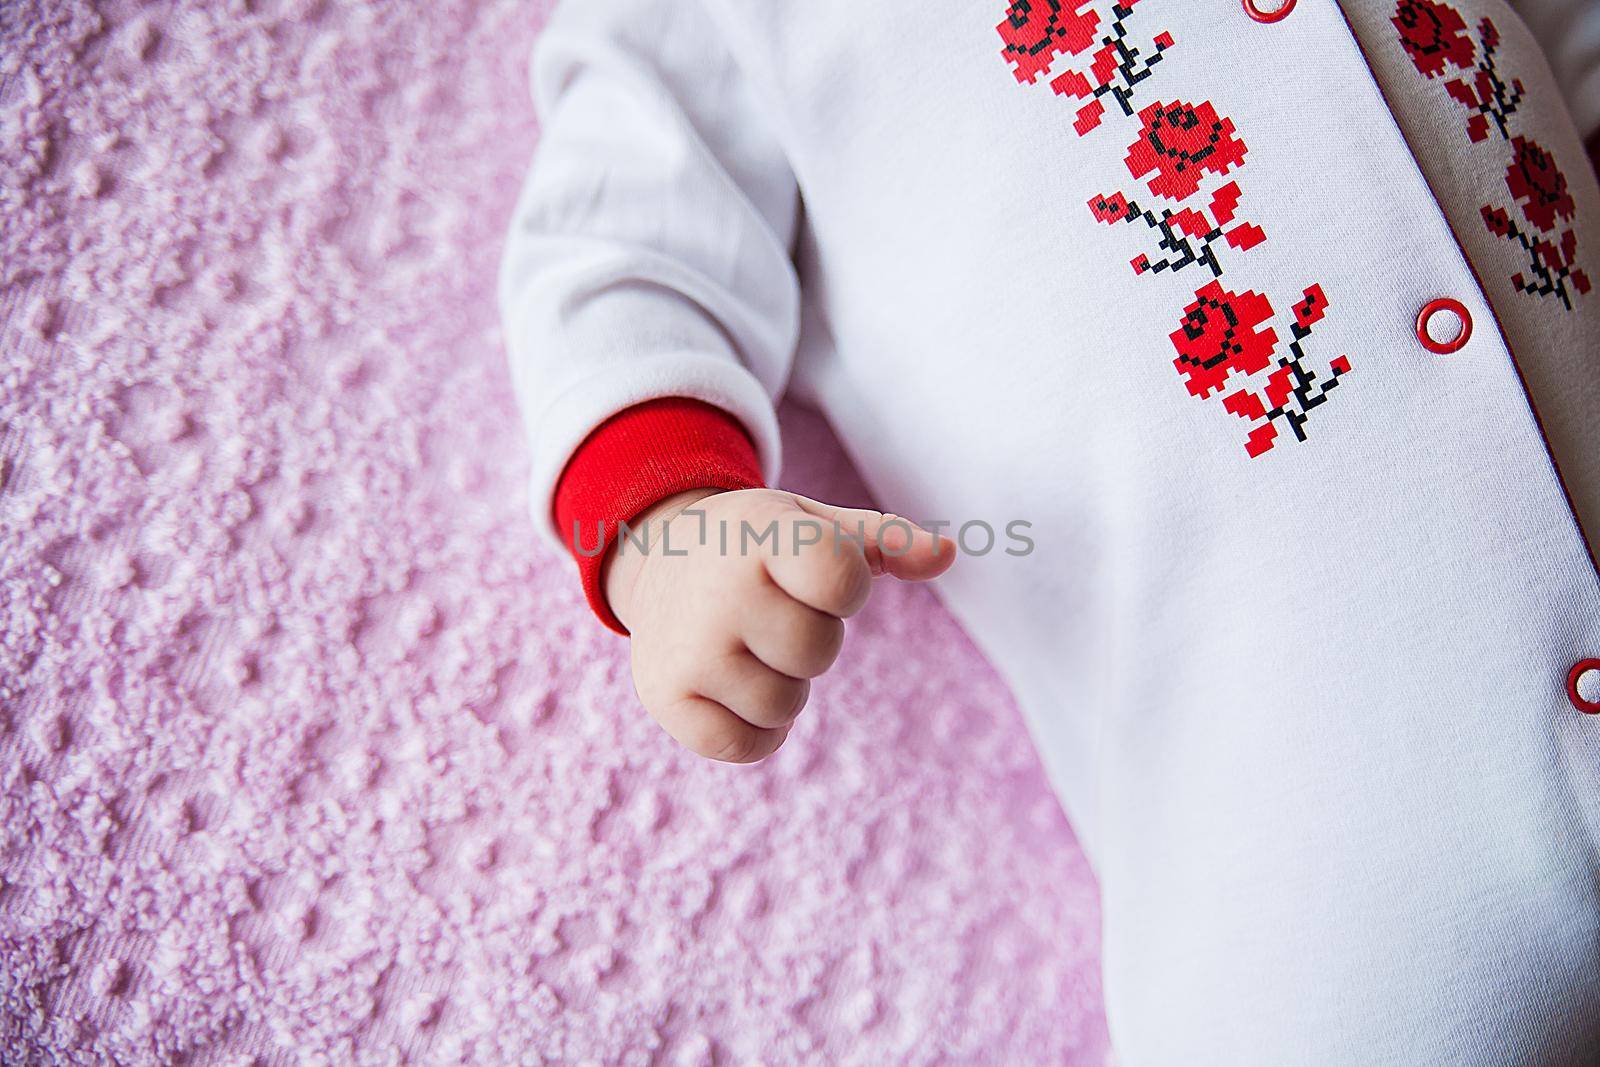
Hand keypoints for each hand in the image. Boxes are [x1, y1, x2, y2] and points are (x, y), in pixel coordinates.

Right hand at [604, 487, 953, 762]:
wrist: (658, 559)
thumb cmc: (758, 544)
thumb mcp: (814, 524)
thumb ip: (886, 541)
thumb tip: (949, 554)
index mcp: (760, 535)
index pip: (841, 578)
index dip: (844, 586)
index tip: (814, 574)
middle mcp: (717, 591)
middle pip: (817, 652)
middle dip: (809, 637)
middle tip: (771, 610)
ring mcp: (687, 649)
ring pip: (784, 706)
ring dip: (781, 684)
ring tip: (746, 644)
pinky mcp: (665, 698)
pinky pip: (749, 746)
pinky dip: (754, 729)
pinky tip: (730, 684)